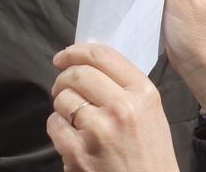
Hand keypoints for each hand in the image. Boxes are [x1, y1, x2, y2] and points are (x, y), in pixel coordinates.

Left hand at [48, 44, 176, 171]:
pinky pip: (55, 125)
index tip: (63, 57)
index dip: (75, 51)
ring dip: (61, 104)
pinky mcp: (79, 153)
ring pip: (63, 99)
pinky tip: (68, 133)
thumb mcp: (150, 111)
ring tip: (71, 114)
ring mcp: (99, 130)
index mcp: (142, 92)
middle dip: (63, 78)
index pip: (101, 56)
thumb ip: (126, 86)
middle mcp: (122, 107)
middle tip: (62, 87)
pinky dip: (56, 126)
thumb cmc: (150, 153)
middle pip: (78, 74)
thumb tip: (88, 64)